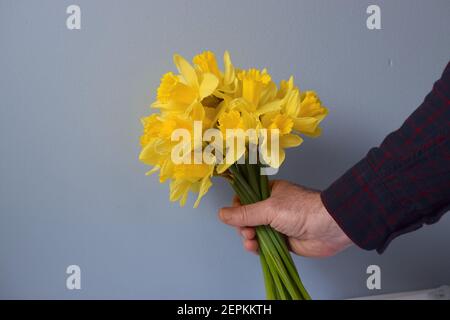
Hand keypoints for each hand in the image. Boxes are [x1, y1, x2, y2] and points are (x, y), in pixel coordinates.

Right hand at [218, 180, 352, 256]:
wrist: (329, 228)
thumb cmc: (303, 210)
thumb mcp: (269, 208)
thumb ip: (244, 213)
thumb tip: (222, 214)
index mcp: (270, 192)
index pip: (246, 197)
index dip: (237, 207)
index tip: (234, 215)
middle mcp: (272, 207)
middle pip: (247, 217)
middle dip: (242, 226)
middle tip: (247, 231)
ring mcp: (277, 224)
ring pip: (254, 232)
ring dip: (248, 238)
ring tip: (252, 241)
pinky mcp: (282, 240)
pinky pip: (263, 245)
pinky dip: (257, 248)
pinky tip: (255, 248)